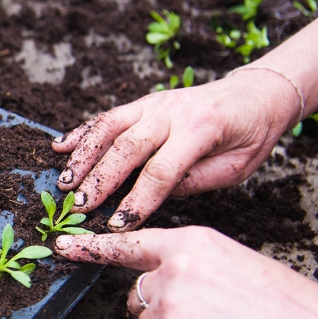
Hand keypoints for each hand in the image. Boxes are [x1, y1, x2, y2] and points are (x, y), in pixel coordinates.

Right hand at [50, 70, 299, 230]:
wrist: (257, 93)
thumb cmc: (249, 136)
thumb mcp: (237, 167)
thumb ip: (195, 180)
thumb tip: (154, 196)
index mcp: (200, 129)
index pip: (161, 171)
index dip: (138, 200)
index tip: (118, 225)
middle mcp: (171, 112)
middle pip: (128, 147)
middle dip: (101, 179)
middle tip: (80, 205)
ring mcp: (153, 104)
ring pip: (110, 127)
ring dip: (83, 155)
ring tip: (65, 181)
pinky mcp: (142, 103)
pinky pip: (107, 117)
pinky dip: (81, 131)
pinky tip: (60, 147)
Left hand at [53, 227, 317, 318]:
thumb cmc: (284, 306)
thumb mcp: (232, 263)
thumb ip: (190, 268)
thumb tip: (160, 286)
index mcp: (189, 243)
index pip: (129, 243)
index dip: (93, 248)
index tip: (64, 247)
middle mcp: (169, 271)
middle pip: (136, 298)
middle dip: (161, 315)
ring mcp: (165, 308)